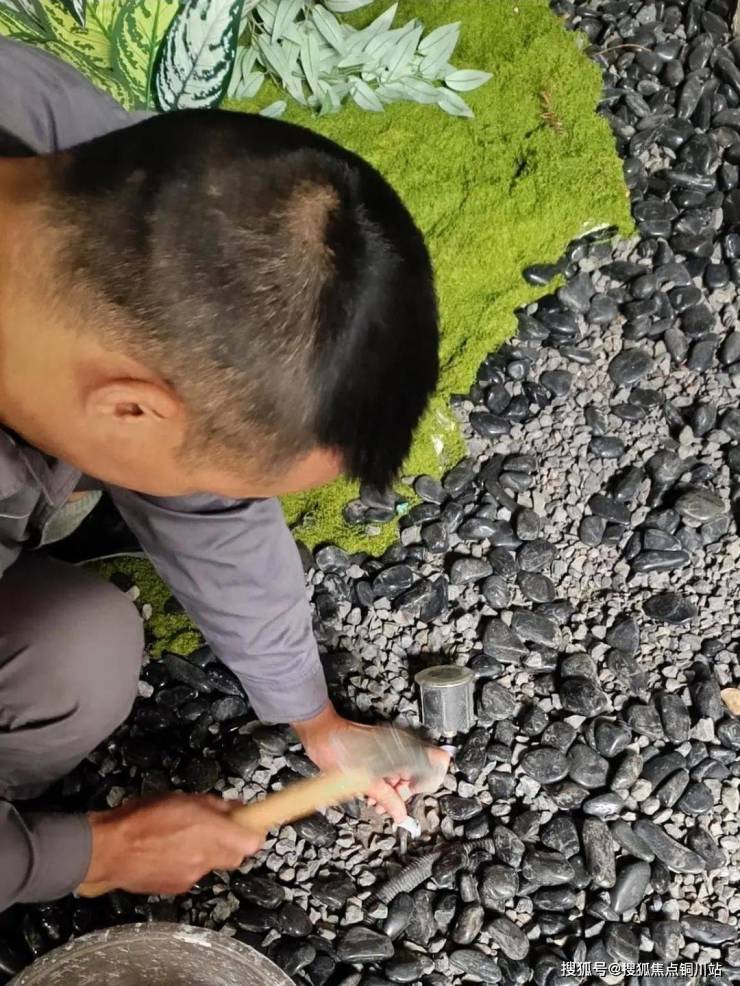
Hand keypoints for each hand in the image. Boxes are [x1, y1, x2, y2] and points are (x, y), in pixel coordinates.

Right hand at [84, 793, 262, 894]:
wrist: (109, 850)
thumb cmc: (143, 816)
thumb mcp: (182, 798)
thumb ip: (213, 805)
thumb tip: (235, 808)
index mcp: (210, 832)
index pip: (252, 842)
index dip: (253, 832)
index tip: (248, 823)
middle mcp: (206, 858)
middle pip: (236, 856)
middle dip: (231, 843)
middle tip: (215, 829)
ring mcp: (192, 876)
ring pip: (212, 865)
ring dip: (206, 852)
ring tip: (181, 838)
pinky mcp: (177, 888)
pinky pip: (192, 874)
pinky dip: (187, 863)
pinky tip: (167, 853)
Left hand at [292, 704, 449, 823]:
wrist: (320, 732)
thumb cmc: (338, 745)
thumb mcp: (364, 778)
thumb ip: (386, 797)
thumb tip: (401, 814)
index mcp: (403, 748)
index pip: (437, 761)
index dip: (429, 782)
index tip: (413, 795)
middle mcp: (400, 746)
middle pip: (417, 774)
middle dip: (403, 793)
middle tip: (388, 806)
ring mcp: (390, 748)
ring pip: (402, 775)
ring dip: (392, 792)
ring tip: (376, 803)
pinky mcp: (380, 751)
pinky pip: (389, 771)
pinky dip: (383, 785)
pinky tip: (372, 795)